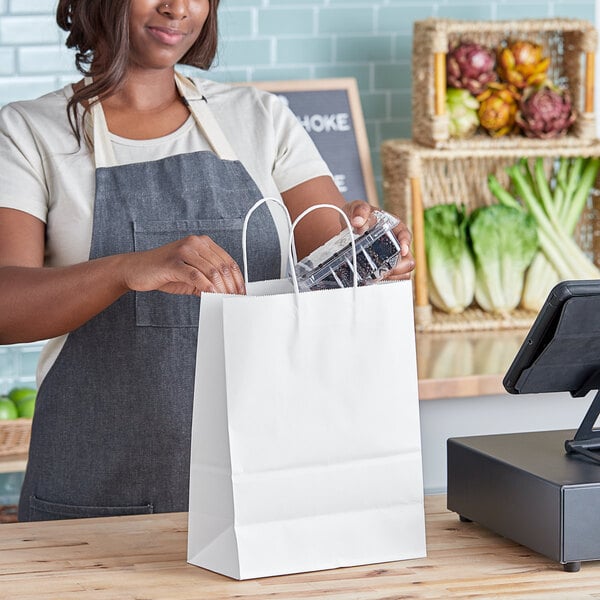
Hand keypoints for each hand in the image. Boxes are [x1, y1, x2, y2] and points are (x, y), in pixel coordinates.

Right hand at [118, 235, 245, 295]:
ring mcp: (184, 250)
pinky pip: (196, 275)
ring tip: (224, 299)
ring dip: (221, 289)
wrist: (136, 269)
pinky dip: (207, 287)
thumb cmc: (164, 272)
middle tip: (235, 299)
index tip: (241, 292)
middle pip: (222, 266)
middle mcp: (195, 243)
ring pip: (212, 271)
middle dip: (232, 286)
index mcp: (202, 243)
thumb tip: (226, 292)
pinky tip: (211, 295)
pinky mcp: (173, 262)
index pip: (228, 261)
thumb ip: (208, 280)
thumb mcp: (191, 275)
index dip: (238, 278)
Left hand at [342, 201, 414, 280]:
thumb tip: (358, 222)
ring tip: (374, 277)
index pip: (406, 236)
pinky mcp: (385, 269)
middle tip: (380, 270)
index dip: (406, 244)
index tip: (403, 250)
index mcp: (396, 228)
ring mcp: (393, 258)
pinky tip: (371, 281)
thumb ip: (359, 211)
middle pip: (408, 262)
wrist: (349, 227)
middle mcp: (398, 245)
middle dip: (397, 268)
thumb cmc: (358, 215)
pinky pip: (391, 281)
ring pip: (402, 275)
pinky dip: (384, 283)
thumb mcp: (357, 208)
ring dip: (390, 278)